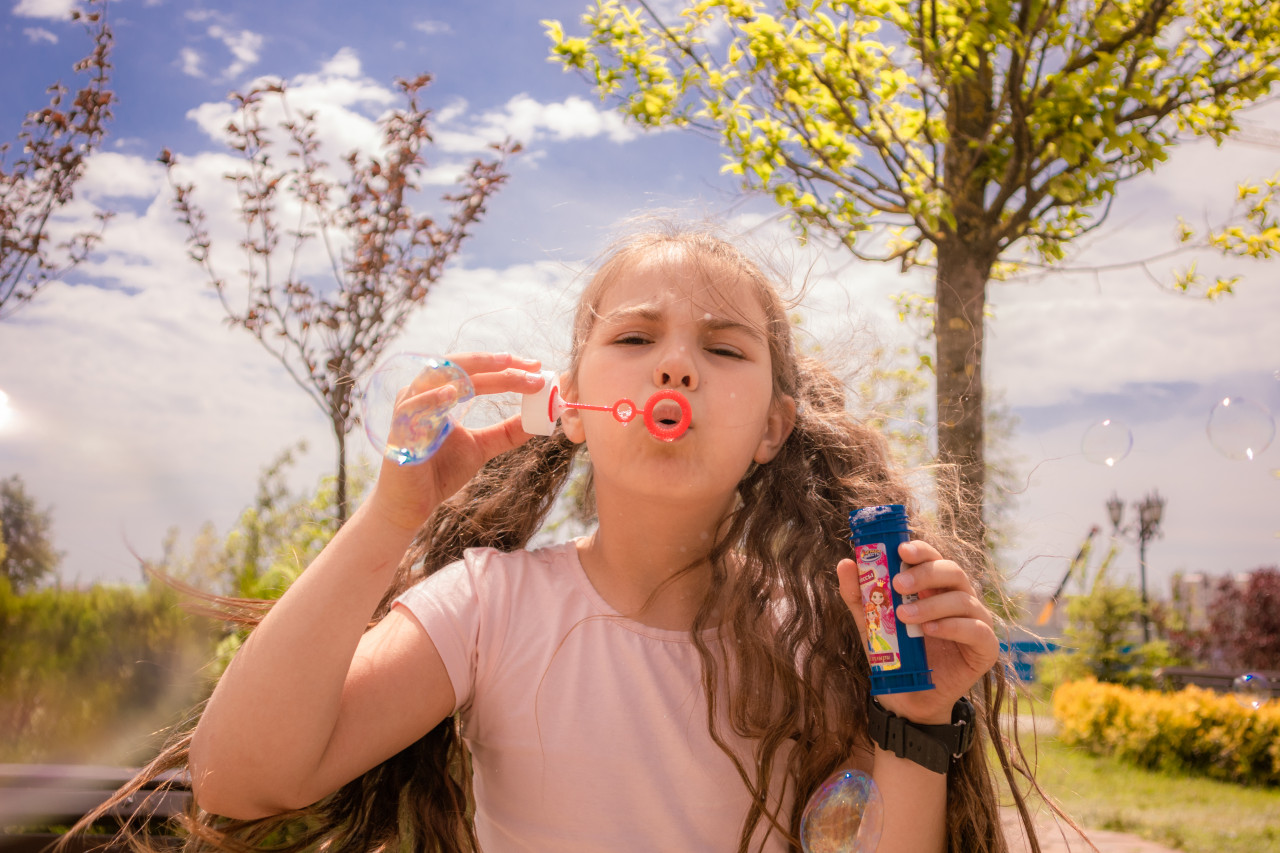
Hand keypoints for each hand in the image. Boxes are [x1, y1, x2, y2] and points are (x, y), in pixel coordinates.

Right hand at [366, 352, 544, 531]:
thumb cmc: (440, 472)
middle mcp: (423, 394)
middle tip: (529, 366)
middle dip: (496, 364)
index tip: (536, 366)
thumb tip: (539, 419)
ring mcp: (410, 409)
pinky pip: (413, 407)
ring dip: (473, 372)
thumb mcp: (481, 447)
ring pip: (439, 378)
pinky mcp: (399, 429)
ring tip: (504, 367)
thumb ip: (506, 432)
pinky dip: (433, 398)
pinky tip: (453, 394)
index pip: (475, 371)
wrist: (411, 505)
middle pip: (460, 366)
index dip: (506, 366)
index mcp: (441, 394)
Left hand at [838, 540, 998, 724]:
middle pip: (952, 571)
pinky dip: (952, 626)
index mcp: (934, 585)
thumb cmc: (894, 651)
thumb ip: (858, 594)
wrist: (907, 695)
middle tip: (897, 585)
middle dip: (924, 574)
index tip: (901, 551)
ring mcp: (976, 620)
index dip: (920, 550)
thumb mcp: (870, 622)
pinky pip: (976, 629)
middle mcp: (959, 597)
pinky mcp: (986, 647)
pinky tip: (930, 630)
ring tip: (904, 616)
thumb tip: (845, 563)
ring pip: (962, 599)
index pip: (932, 557)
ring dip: (931, 605)